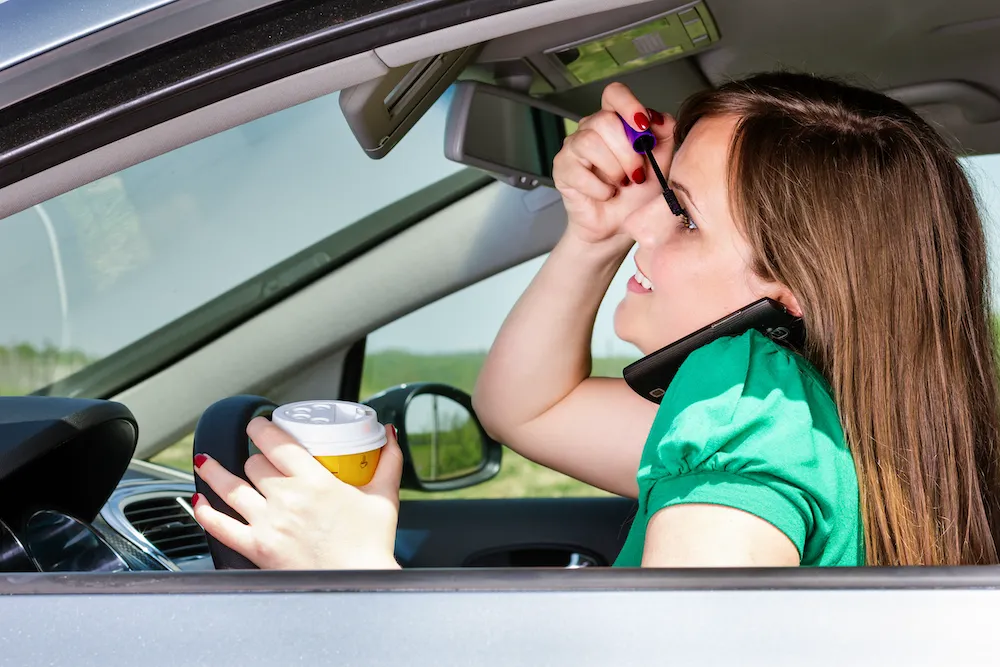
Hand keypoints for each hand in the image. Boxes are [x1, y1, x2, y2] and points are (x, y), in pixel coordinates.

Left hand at [192, 417, 402, 569]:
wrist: (360, 584)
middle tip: (254, 456)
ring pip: (230, 488)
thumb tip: (388, 433)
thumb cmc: (372, 546)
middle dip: (253, 456)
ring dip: (214, 472)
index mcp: (316, 481)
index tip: (258, 423)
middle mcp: (287, 498)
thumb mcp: (384, 496)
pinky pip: (221, 527)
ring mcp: (269, 524)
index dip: (261, 427)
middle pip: (255, 464)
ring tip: (206, 463)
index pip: (277, 442)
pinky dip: (206, 513)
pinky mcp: (258, 549)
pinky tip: (199, 503)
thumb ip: (388, 461)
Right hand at [553, 82, 675, 245]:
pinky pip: (579, 170)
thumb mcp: (661, 164)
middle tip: (636, 174)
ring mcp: (573, 148)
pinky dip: (600, 188)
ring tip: (620, 184)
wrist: (619, 227)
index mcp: (615, 121)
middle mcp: (591, 129)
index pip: (614, 94)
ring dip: (613, 169)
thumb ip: (663, 138)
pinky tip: (606, 194)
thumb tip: (661, 119)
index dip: (629, 105)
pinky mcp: (562, 169)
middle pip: (604, 120)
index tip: (643, 126)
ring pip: (590, 142)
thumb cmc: (637, 195)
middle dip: (627, 152)